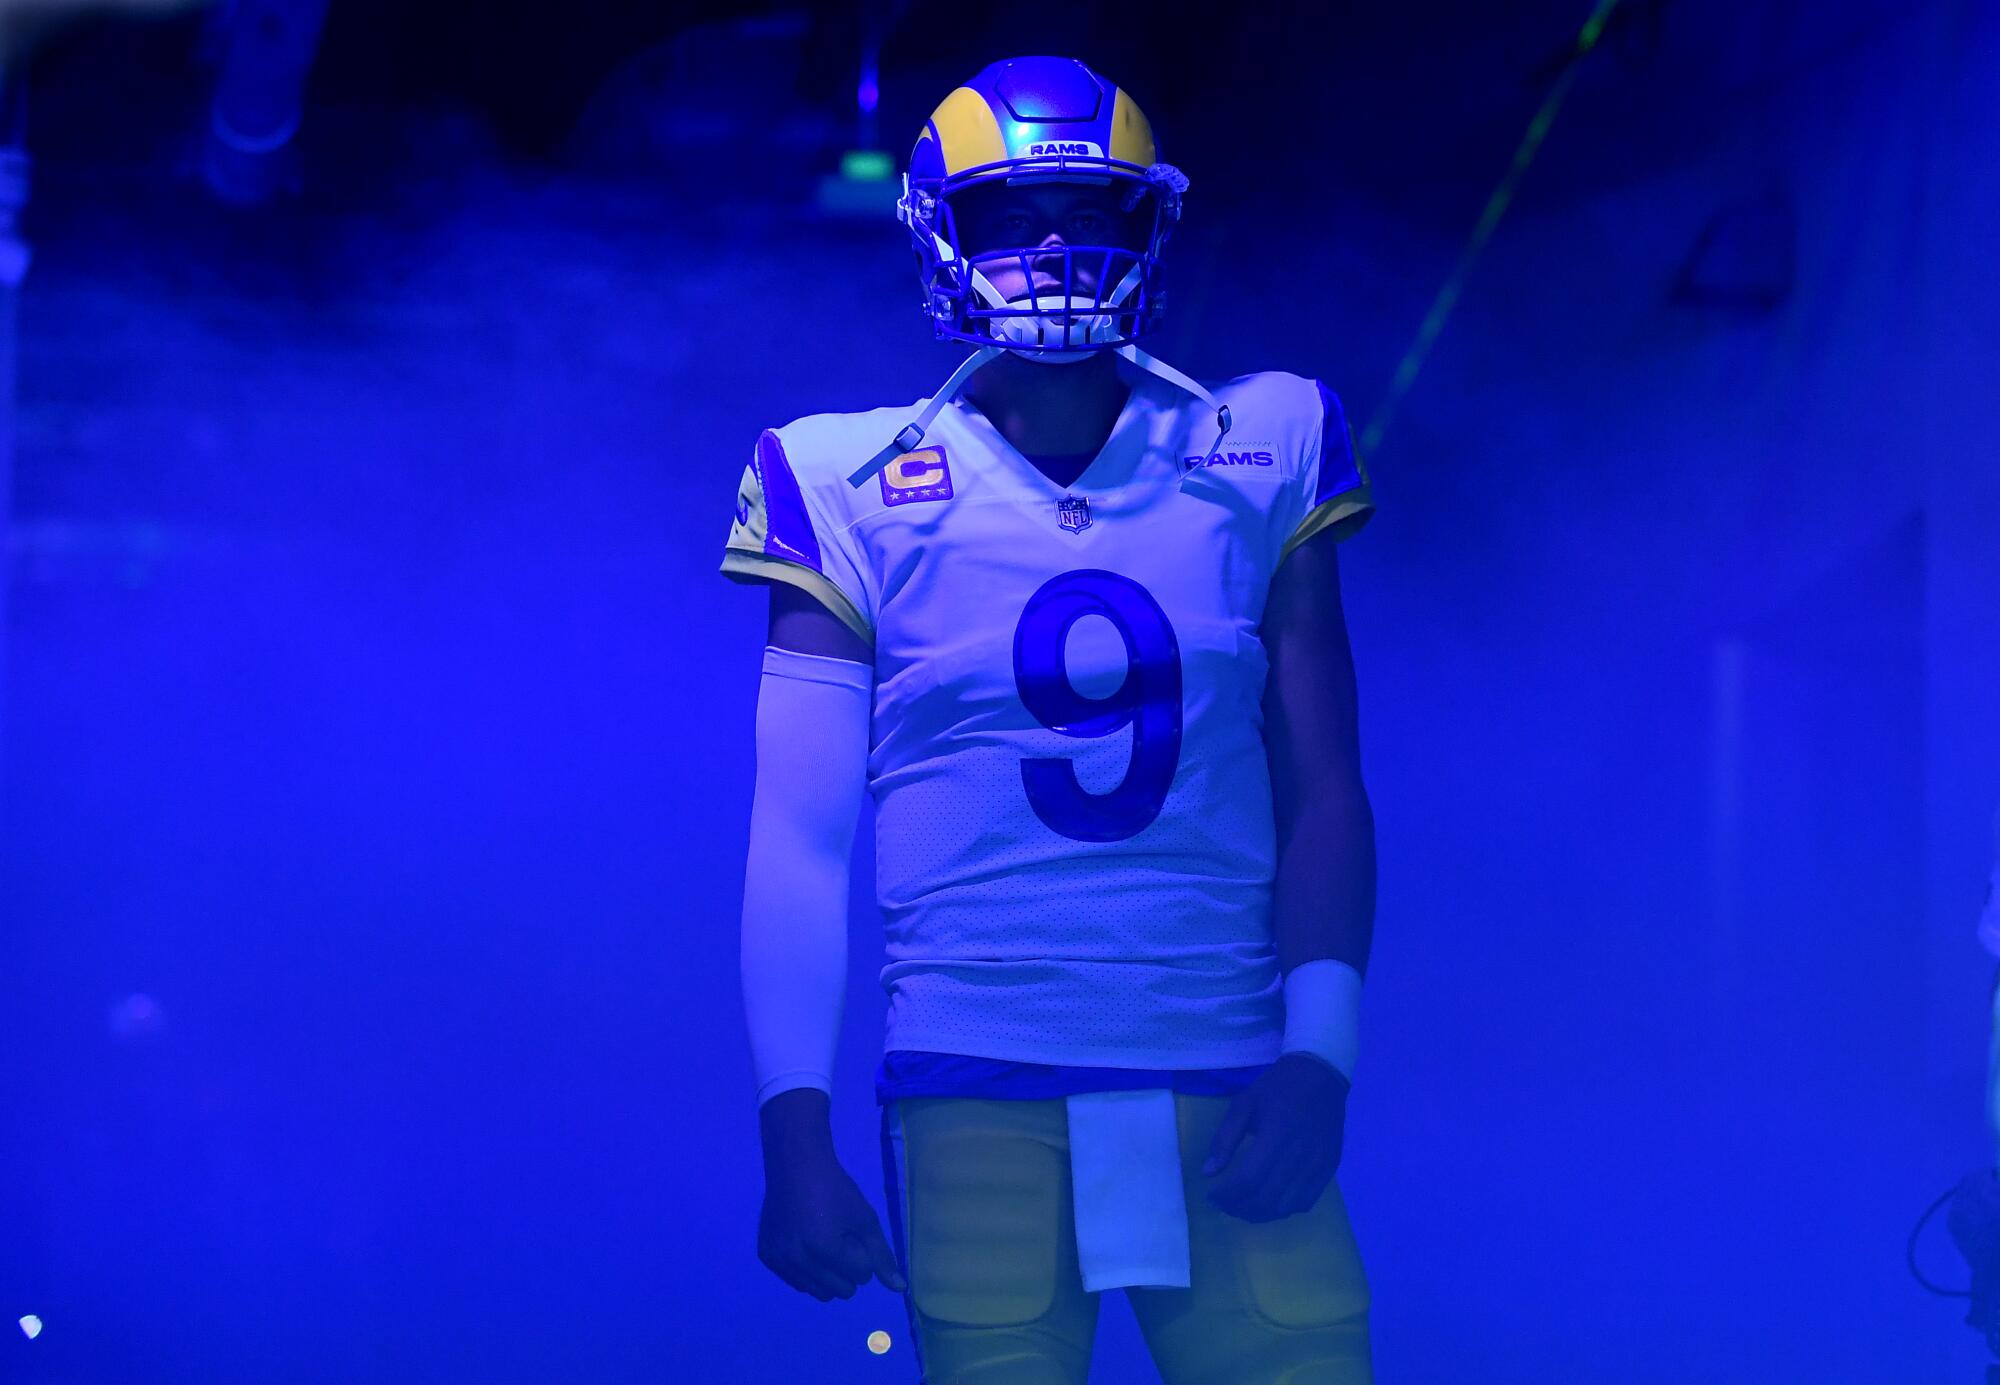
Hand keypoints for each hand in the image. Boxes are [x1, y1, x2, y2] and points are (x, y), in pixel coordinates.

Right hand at [758, 1150, 907, 1300]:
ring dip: (829, 1275)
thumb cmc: (835, 1190)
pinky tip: (806, 1246)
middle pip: (842, 1291)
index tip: (855, 1234)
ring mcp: (780, 1260)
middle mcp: (798, 1259)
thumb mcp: (865, 1219)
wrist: (795, 1167)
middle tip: (841, 1240)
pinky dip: (808, 1271)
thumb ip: (882, 1255)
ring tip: (825, 1245)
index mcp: (825, 1247)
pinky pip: (798, 1283)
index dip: (864, 1254)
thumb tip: (899, 1288)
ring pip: (819, 1292)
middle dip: (849, 1270)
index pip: (862, 1275)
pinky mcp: (767, 1257)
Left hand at [1200, 1052, 1349, 1221]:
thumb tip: (1208, 1173)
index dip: (1226, 1195)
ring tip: (1242, 1206)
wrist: (1321, 1075)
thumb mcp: (1243, 1104)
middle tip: (1223, 1203)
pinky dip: (1283, 1209)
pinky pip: (1305, 1202)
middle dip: (1238, 1208)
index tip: (1211, 1195)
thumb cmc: (1277, 1087)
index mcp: (1277, 1133)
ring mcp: (1319, 1164)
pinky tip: (1269, 1200)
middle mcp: (1301, 1153)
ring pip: (1285, 1207)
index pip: (1248, 1179)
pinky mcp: (1329, 1168)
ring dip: (1259, 1214)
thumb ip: (1224, 1138)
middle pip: (1266, 1199)